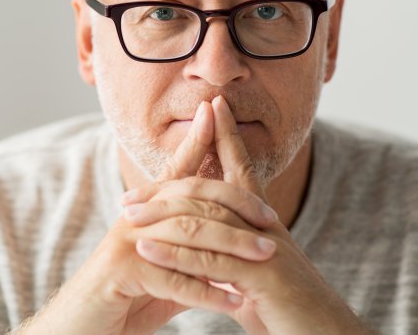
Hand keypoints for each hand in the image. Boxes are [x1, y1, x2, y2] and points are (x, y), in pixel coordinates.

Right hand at [15, 99, 278, 334]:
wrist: (77, 327)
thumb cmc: (121, 299)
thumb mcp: (161, 271)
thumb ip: (189, 258)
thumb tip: (225, 258)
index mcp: (145, 213)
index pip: (175, 170)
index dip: (195, 139)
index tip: (215, 110)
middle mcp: (134, 219)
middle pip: (191, 198)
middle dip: (235, 203)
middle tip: (272, 218)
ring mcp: (126, 242)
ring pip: (188, 234)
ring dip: (231, 247)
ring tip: (265, 257)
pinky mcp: (121, 271)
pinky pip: (172, 279)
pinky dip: (206, 292)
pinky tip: (233, 302)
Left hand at [121, 96, 371, 333]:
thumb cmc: (292, 310)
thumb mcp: (259, 277)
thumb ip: (235, 260)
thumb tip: (211, 257)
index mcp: (264, 224)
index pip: (243, 168)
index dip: (228, 135)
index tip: (213, 105)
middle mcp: (265, 227)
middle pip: (213, 188)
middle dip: (170, 181)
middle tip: (128, 193)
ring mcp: (264, 249)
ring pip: (205, 220)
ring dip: (161, 215)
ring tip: (125, 216)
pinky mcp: (262, 277)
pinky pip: (209, 260)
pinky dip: (175, 253)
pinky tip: (146, 248)